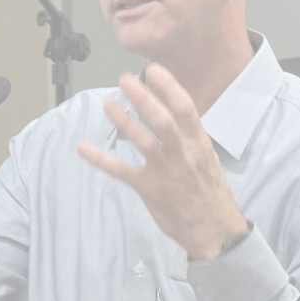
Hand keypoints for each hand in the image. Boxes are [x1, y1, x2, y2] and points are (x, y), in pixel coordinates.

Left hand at [76, 63, 247, 259]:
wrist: (215, 230)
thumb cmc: (210, 192)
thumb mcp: (208, 158)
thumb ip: (191, 136)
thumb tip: (176, 113)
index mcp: (198, 143)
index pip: (185, 108)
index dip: (169, 87)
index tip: (154, 70)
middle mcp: (183, 153)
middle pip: (163, 119)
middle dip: (144, 97)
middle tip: (125, 80)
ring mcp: (166, 171)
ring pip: (144, 141)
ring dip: (124, 121)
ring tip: (108, 104)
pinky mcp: (149, 189)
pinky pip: (122, 171)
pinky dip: (101, 159)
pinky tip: (84, 148)